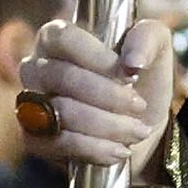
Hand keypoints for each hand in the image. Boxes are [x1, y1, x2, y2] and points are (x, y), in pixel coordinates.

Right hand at [11, 18, 176, 179]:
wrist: (140, 124)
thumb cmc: (141, 78)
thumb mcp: (156, 48)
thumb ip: (147, 38)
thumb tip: (132, 60)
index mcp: (57, 37)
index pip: (63, 38)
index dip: (97, 58)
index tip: (129, 74)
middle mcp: (36, 68)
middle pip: (63, 77)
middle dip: (109, 96)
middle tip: (139, 106)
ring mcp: (31, 105)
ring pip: (61, 112)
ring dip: (107, 125)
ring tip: (137, 130)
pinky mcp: (35, 139)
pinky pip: (57, 143)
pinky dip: (94, 149)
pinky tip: (119, 150)